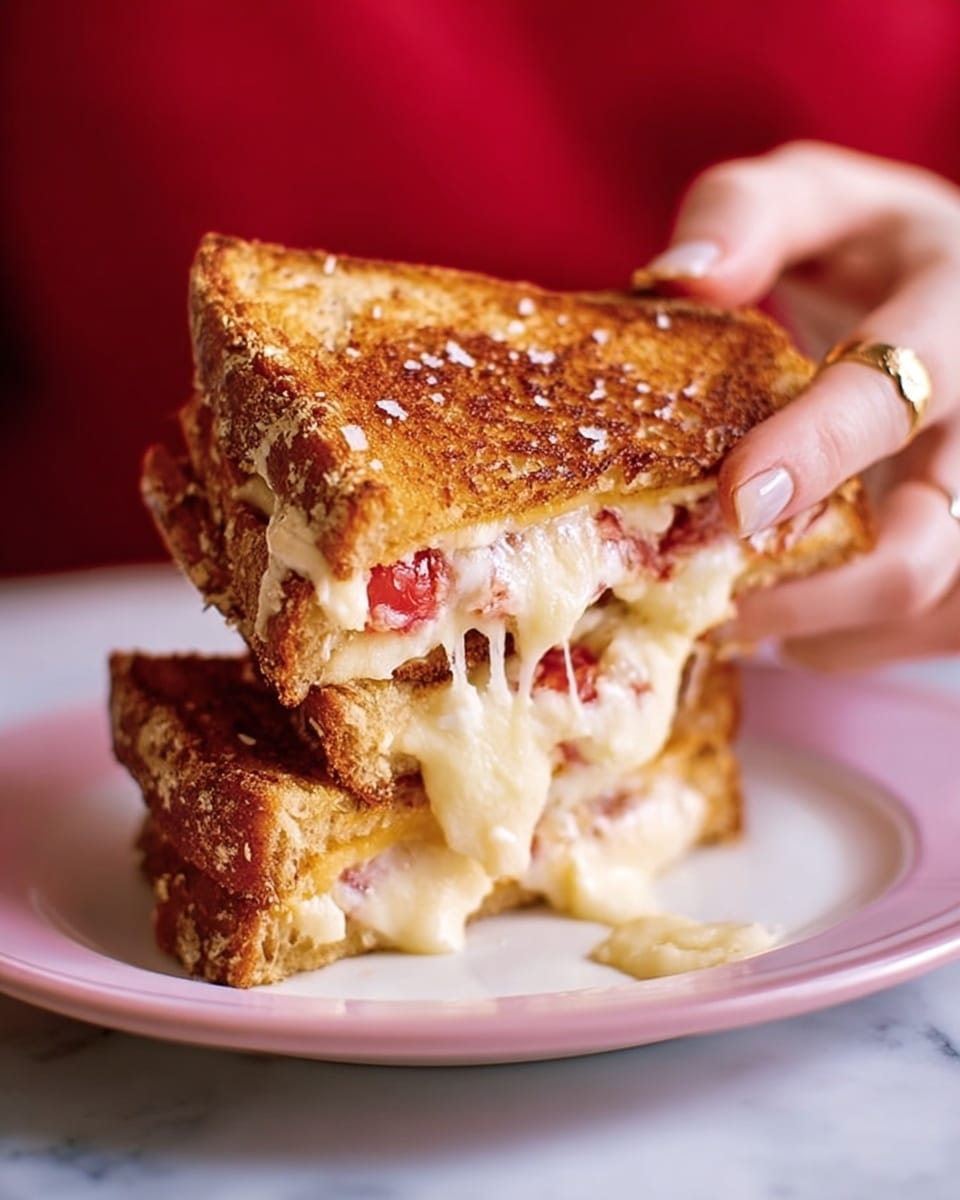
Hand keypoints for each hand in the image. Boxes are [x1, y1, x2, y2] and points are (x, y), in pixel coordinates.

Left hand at [647, 141, 959, 668]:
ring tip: (735, 611)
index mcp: (954, 316)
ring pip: (918, 610)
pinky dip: (840, 642)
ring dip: (816, 629)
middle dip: (808, 594)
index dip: (816, 454)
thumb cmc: (878, 256)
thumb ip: (750, 214)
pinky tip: (791, 612)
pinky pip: (916, 636)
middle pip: (921, 550)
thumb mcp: (824, 202)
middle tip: (709, 602)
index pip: (892, 397)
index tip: (736, 501)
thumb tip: (677, 276)